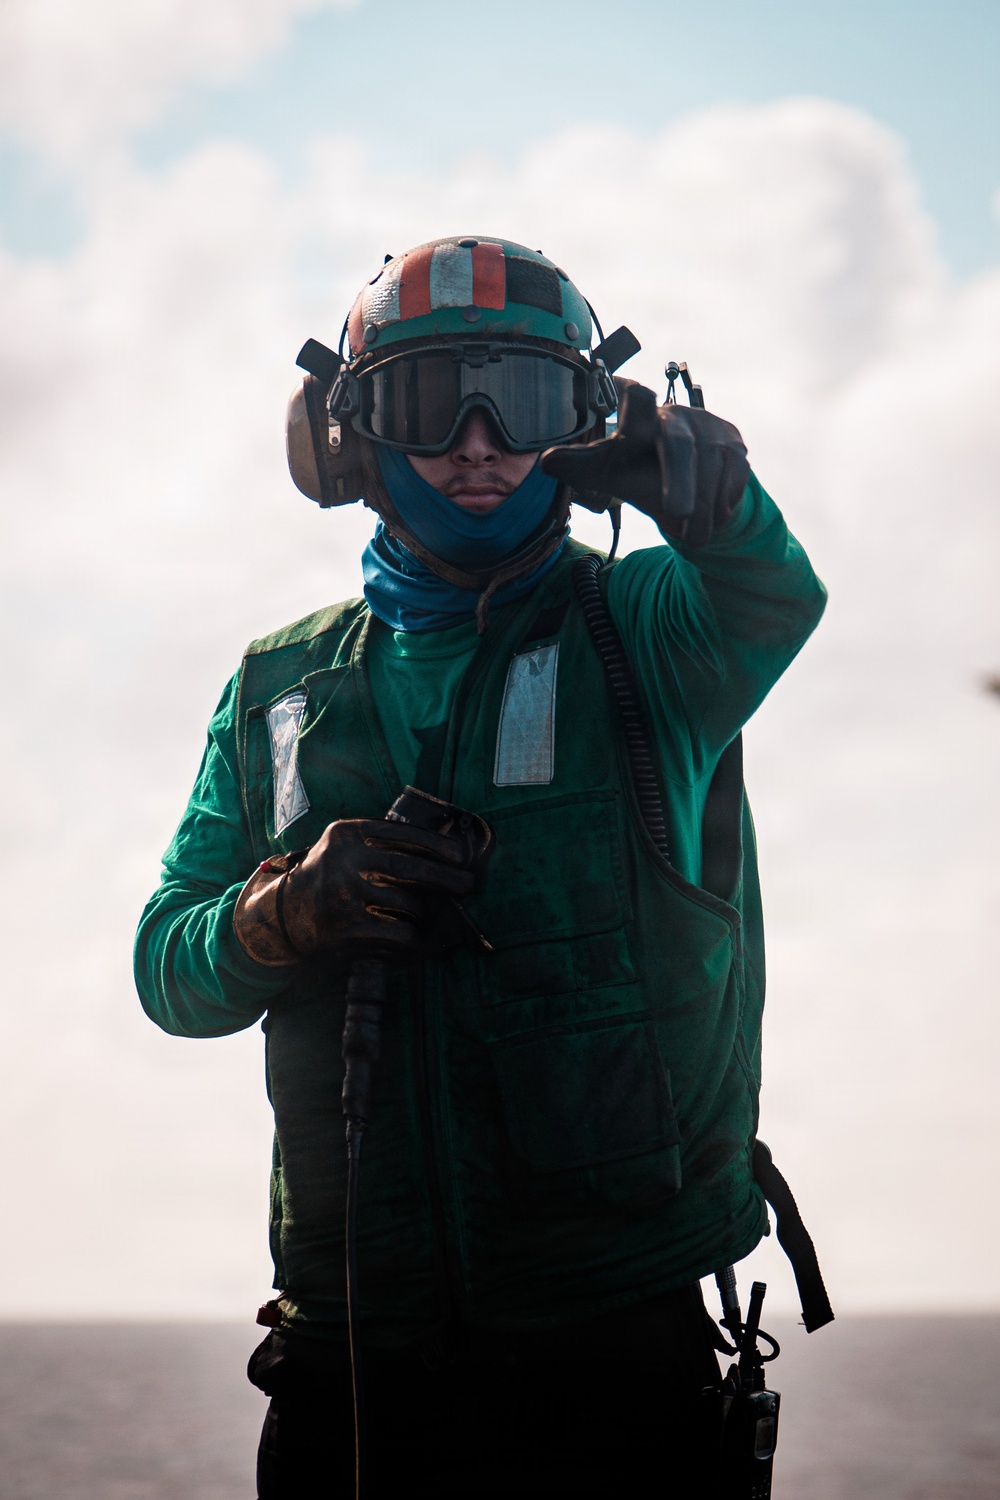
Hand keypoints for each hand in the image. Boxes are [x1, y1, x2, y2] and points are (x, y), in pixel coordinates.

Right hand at [234, 818, 475, 966]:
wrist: (286, 914)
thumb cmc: (329, 876)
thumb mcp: (345, 847)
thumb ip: (381, 842)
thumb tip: (442, 850)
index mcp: (347, 834)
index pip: (402, 834)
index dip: (437, 844)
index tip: (460, 854)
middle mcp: (344, 860)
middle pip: (410, 867)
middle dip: (446, 877)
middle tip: (468, 884)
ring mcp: (345, 894)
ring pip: (408, 903)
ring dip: (427, 912)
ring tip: (435, 915)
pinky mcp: (348, 927)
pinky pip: (399, 932)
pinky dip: (416, 937)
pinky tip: (420, 938)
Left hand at [540, 379, 749, 545]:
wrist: (693, 488)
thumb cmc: (643, 474)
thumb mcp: (610, 475)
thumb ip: (582, 468)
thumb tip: (546, 462)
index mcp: (643, 421)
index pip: (639, 404)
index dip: (637, 403)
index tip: (632, 393)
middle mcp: (678, 418)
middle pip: (679, 448)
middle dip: (680, 482)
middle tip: (677, 513)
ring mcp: (712, 431)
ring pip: (710, 472)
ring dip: (702, 512)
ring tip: (694, 536)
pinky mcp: (737, 448)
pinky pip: (732, 481)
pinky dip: (721, 507)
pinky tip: (711, 517)